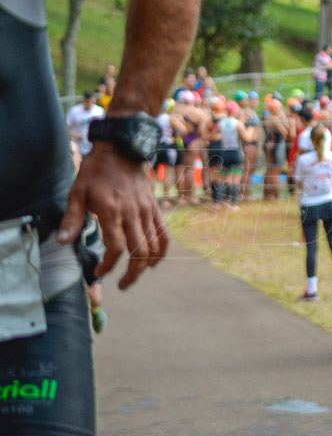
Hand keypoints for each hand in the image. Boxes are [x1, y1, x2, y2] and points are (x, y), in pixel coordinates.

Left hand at [57, 144, 168, 289]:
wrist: (123, 150)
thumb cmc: (96, 171)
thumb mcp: (77, 192)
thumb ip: (72, 218)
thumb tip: (63, 242)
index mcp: (112, 211)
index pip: (116, 247)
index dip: (108, 264)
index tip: (98, 272)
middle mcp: (133, 214)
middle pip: (139, 252)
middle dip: (132, 273)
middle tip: (122, 285)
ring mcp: (147, 212)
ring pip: (153, 246)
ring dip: (145, 266)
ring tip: (134, 277)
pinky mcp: (155, 209)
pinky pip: (164, 235)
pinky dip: (161, 252)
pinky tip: (153, 262)